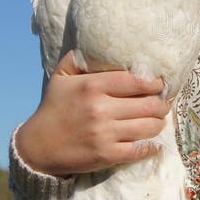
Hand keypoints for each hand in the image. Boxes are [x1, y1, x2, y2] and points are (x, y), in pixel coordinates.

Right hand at [16, 51, 169, 175]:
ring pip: (149, 126)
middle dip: (161, 104)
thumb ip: (78, 58)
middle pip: (149, 104)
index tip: (159, 84)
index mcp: (92, 86)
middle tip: (162, 103)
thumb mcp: (60, 78)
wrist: (38, 147)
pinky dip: (152, 147)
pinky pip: (140, 150)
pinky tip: (155, 143)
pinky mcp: (107, 155)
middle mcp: (101, 109)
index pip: (137, 81)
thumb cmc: (53, 108)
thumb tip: (95, 44)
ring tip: (158, 119)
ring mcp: (105, 134)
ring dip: (158, 123)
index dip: (155, 83)